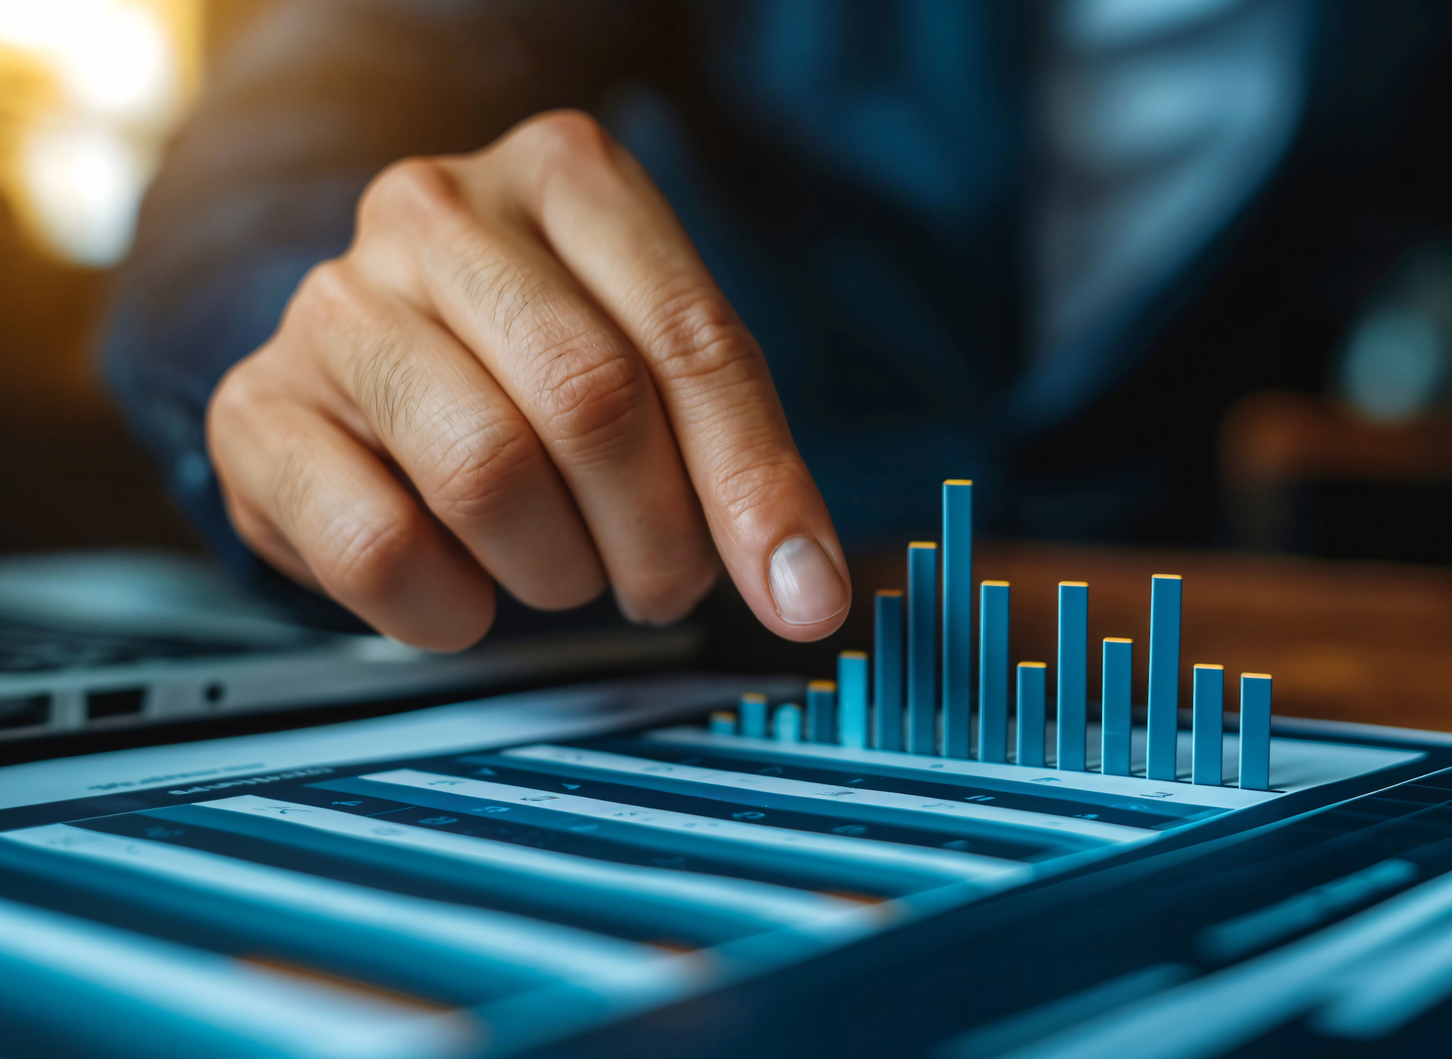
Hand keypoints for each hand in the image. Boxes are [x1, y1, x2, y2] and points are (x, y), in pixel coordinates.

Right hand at [207, 110, 850, 648]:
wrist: (376, 367)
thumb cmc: (542, 368)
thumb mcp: (659, 372)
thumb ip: (740, 461)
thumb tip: (809, 591)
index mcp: (565, 174)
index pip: (691, 340)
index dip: (756, 486)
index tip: (801, 594)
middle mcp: (437, 210)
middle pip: (591, 402)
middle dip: (657, 537)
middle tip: (665, 586)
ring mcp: (335, 303)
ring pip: (487, 474)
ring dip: (558, 571)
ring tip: (566, 571)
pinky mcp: (260, 409)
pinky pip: (380, 547)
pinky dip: (451, 607)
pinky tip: (467, 588)